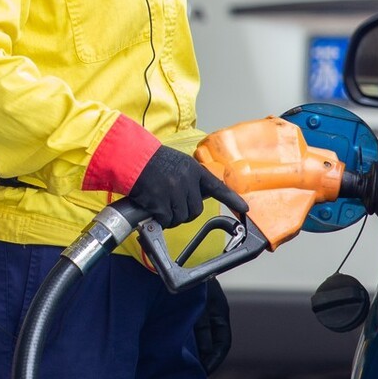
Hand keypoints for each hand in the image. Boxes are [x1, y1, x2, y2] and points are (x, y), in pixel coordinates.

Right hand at [129, 146, 247, 227]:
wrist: (132, 158)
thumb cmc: (152, 161)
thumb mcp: (178, 163)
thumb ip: (189, 178)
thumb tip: (194, 197)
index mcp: (194, 170)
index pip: (218, 186)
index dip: (232, 199)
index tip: (245, 208)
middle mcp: (187, 181)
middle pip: (196, 210)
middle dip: (186, 212)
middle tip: (173, 205)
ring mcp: (174, 192)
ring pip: (181, 217)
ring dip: (172, 217)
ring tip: (161, 205)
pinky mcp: (161, 202)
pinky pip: (167, 220)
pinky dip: (161, 219)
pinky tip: (154, 209)